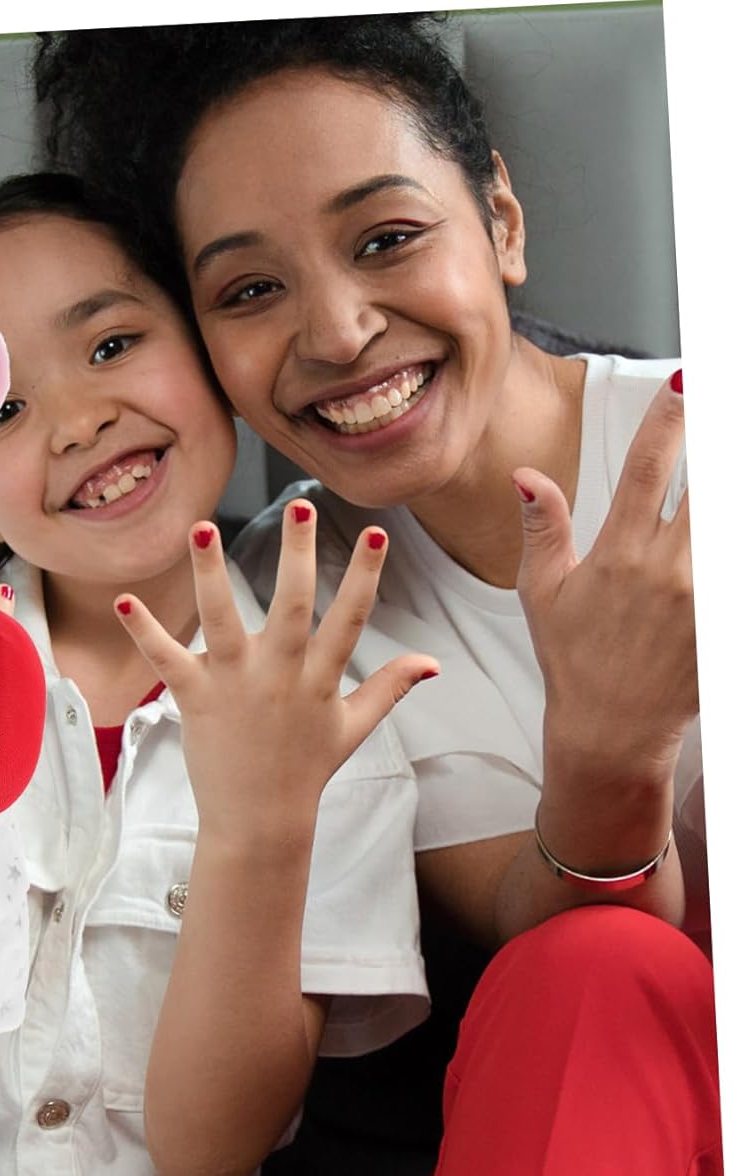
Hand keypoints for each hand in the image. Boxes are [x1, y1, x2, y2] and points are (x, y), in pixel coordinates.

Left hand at [115, 509, 437, 841]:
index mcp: (320, 679)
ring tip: (201, 529)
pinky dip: (144, 631)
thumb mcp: (354, 728)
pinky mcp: (195, 697)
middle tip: (300, 507)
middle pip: (292, 606)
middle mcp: (280, 675)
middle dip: (297, 555)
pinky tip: (124, 601)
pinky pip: (166, 658)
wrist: (260, 821)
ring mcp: (235, 683)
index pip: (351, 618)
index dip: (366, 576)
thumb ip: (389, 687)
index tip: (377, 533)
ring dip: (211, 573)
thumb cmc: (305, 771)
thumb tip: (433, 662)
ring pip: (223, 619)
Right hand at [514, 372, 694, 785]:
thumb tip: (527, 477)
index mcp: (619, 554)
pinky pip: (732, 573)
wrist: (611, 729)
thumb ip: (544, 528)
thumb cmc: (576, 661)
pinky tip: (715, 540)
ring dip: (724, 500)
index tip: (690, 377)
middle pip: (712, 485)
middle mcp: (667, 569)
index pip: (650, 466)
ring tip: (720, 478)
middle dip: (720, 441)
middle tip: (722, 405)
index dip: (673, 415)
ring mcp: (704, 597)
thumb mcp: (543, 592)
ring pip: (725, 524)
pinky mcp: (722, 624)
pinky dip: (727, 551)